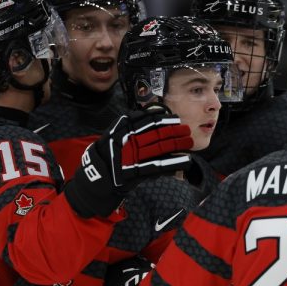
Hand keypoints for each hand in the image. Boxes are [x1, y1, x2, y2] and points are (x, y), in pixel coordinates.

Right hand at [66, 106, 192, 217]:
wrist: (97, 173)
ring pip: (159, 149)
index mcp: (124, 129)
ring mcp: (132, 157)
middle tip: (186, 129)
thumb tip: (155, 112)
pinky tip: (185, 161)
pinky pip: (158, 167)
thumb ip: (134, 122)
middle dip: (173, 131)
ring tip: (189, 142)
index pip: (147, 121)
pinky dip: (173, 164)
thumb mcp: (117, 132)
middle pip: (156, 134)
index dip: (163, 119)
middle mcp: (129, 142)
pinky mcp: (136, 173)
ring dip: (176, 145)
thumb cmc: (111, 151)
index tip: (175, 118)